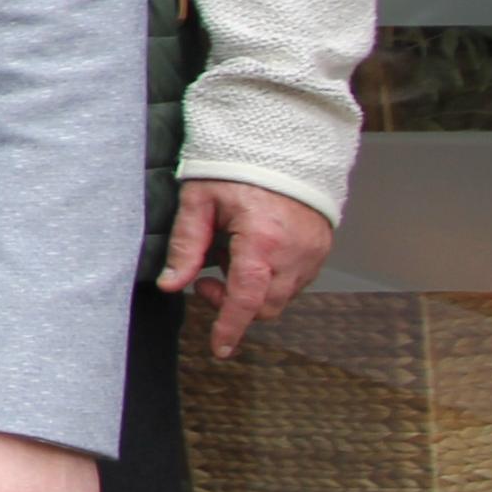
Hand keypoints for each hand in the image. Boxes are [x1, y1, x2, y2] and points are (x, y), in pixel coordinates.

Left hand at [161, 177, 333, 359]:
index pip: (247, 299)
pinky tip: (252, 253)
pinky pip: (296, 280)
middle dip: (234, 307)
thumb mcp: (199, 201)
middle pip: (266, 306)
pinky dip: (272, 279)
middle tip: (206, 282)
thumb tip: (171, 285)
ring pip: (282, 296)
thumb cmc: (238, 167)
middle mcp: (295, 252)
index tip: (220, 349)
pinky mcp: (321, 248)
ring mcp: (313, 252)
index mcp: (263, 240)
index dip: (231, 327)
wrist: (283, 143)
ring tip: (229, 258)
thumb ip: (185, 246)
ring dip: (253, 292)